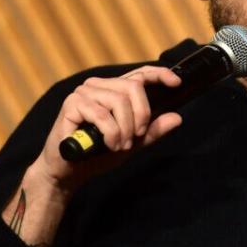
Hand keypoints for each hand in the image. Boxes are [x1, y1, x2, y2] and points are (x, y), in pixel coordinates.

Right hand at [33, 65, 182, 192]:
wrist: (70, 171)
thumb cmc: (98, 154)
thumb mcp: (132, 143)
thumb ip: (152, 131)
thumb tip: (176, 118)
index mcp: (114, 91)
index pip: (140, 74)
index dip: (159, 74)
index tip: (176, 83)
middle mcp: (98, 86)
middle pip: (133, 87)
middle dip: (141, 116)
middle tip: (135, 138)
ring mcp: (83, 93)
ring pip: (119, 101)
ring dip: (125, 129)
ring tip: (119, 145)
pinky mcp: (71, 104)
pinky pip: (102, 115)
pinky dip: (111, 133)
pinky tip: (108, 145)